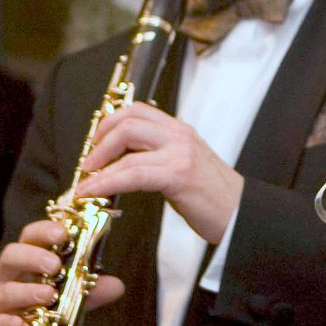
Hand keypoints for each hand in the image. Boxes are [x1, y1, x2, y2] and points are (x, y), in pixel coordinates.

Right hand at [0, 219, 126, 325]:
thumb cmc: (48, 310)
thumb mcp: (72, 297)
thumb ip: (89, 290)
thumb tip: (116, 286)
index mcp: (27, 259)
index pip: (32, 235)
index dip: (46, 229)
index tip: (64, 232)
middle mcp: (8, 275)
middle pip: (12, 255)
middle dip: (33, 257)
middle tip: (55, 265)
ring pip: (6, 290)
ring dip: (28, 292)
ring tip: (49, 296)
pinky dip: (9, 323)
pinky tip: (22, 325)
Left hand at [75, 102, 244, 243]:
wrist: (242, 215)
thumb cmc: (212, 197)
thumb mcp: (184, 164)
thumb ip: (158, 156)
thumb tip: (121, 163)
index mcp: (179, 130)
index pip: (136, 110)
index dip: (109, 123)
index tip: (94, 144)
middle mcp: (179, 135)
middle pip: (126, 122)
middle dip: (98, 142)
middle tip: (87, 165)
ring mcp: (179, 152)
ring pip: (126, 146)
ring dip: (98, 166)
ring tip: (84, 185)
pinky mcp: (178, 175)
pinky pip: (133, 173)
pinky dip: (107, 182)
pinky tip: (95, 192)